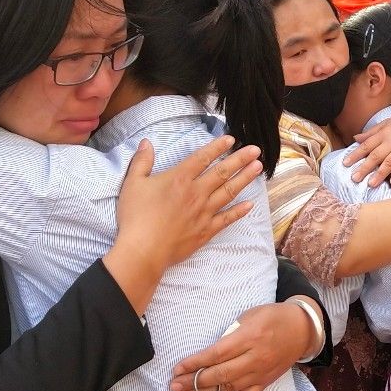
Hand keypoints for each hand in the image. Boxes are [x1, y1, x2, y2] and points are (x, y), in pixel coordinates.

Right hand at [103, 136, 261, 311]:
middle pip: (222, 172)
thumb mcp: (132, 183)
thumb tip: (147, 142)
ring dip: (244, 179)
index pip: (202, 158)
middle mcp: (196, 193)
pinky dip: (239, 211)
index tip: (231, 139)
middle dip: (240, 159)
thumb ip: (141, 161)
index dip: (218, 147)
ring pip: (229, 192)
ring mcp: (204, 212)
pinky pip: (227, 219)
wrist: (143, 250)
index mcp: (179, 178)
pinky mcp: (206, 231)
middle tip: (256, 150)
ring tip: (258, 168)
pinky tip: (250, 205)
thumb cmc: (135, 217)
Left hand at [169, 302, 314, 390]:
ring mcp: (261, 373)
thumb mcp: (249, 316)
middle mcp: (255, 358)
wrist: (302, 329)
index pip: (216, 354)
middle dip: (194, 382)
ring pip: (229, 388)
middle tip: (174, 387)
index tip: (177, 369)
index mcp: (249, 337)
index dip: (195, 363)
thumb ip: (230, 335)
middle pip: (220, 374)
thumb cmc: (272, 317)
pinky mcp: (266, 382)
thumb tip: (210, 354)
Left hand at [342, 112, 390, 186]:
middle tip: (355, 178)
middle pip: (376, 156)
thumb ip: (371, 132)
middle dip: (365, 167)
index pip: (367, 145)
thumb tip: (356, 138)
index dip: (356, 155)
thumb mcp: (387, 124)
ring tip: (371, 184)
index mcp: (384, 134)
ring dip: (380, 173)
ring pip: (390, 162)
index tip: (345, 164)